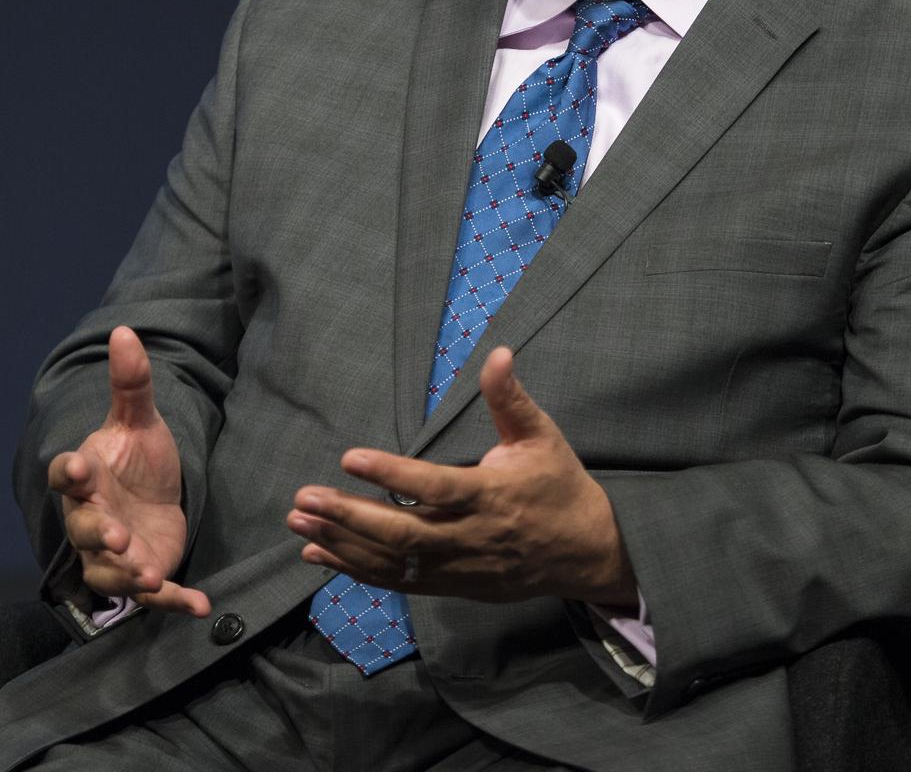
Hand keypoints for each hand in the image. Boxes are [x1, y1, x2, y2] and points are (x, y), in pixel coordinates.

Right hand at [47, 325, 209, 616]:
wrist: (158, 498)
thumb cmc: (139, 461)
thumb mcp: (140, 422)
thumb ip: (132, 384)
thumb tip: (125, 330)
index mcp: (89, 478)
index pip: (68, 475)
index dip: (70, 473)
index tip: (76, 468)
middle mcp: (94, 519)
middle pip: (86, 530)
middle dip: (100, 534)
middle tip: (119, 534)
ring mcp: (117, 552)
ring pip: (111, 570)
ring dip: (129, 574)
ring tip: (150, 574)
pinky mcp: (146, 572)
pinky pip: (155, 595)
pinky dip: (175, 602)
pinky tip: (201, 607)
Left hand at [287, 347, 636, 606]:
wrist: (584, 552)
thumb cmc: (558, 485)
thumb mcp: (541, 436)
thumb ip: (511, 398)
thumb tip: (498, 352)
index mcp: (491, 494)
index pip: (435, 487)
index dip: (392, 475)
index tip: (350, 458)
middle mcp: (470, 536)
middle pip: (402, 533)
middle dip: (348, 518)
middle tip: (304, 500)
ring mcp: (459, 567)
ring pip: (393, 562)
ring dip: (342, 545)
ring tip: (298, 524)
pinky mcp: (451, 586)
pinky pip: (398, 582)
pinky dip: (356, 570)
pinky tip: (319, 556)